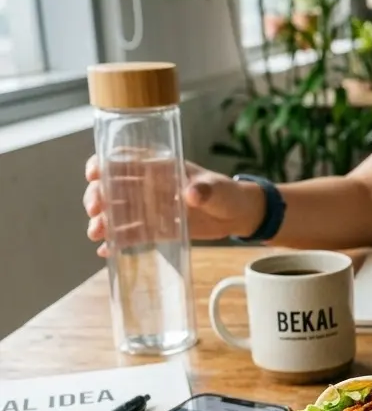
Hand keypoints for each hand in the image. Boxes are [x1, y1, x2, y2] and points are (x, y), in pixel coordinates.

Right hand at [84, 156, 265, 257]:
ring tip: (97, 234)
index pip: (122, 159)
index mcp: (159, 168)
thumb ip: (205, 190)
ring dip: (102, 221)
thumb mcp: (218, 189)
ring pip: (116, 212)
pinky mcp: (155, 229)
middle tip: (96, 210)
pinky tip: (106, 251)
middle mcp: (148, 186)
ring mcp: (149, 208)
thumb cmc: (227, 192)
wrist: (238, 215)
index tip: (94, 173)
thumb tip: (192, 193)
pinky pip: (131, 235)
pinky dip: (117, 242)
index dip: (103, 163)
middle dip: (97, 196)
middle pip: (111, 187)